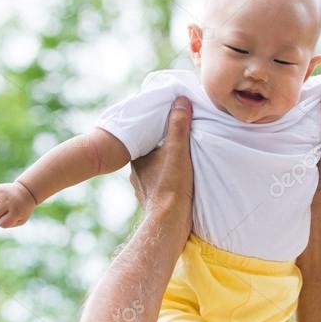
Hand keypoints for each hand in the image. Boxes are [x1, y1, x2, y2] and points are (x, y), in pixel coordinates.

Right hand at [0, 181, 35, 227]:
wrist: (26, 192)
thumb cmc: (22, 209)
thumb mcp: (21, 219)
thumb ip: (6, 223)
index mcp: (16, 210)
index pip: (2, 223)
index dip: (3, 223)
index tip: (10, 218)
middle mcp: (8, 200)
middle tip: (4, 212)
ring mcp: (1, 193)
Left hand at [129, 97, 193, 227]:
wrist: (169, 221)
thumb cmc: (171, 185)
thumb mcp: (177, 149)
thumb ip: (178, 125)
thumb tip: (181, 100)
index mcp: (138, 159)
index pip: (147, 139)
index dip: (159, 132)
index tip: (171, 127)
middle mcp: (136, 174)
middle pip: (152, 155)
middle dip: (164, 151)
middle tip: (180, 144)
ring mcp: (143, 190)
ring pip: (156, 172)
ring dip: (167, 168)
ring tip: (184, 164)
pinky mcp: (152, 202)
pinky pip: (161, 187)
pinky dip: (170, 183)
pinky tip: (181, 183)